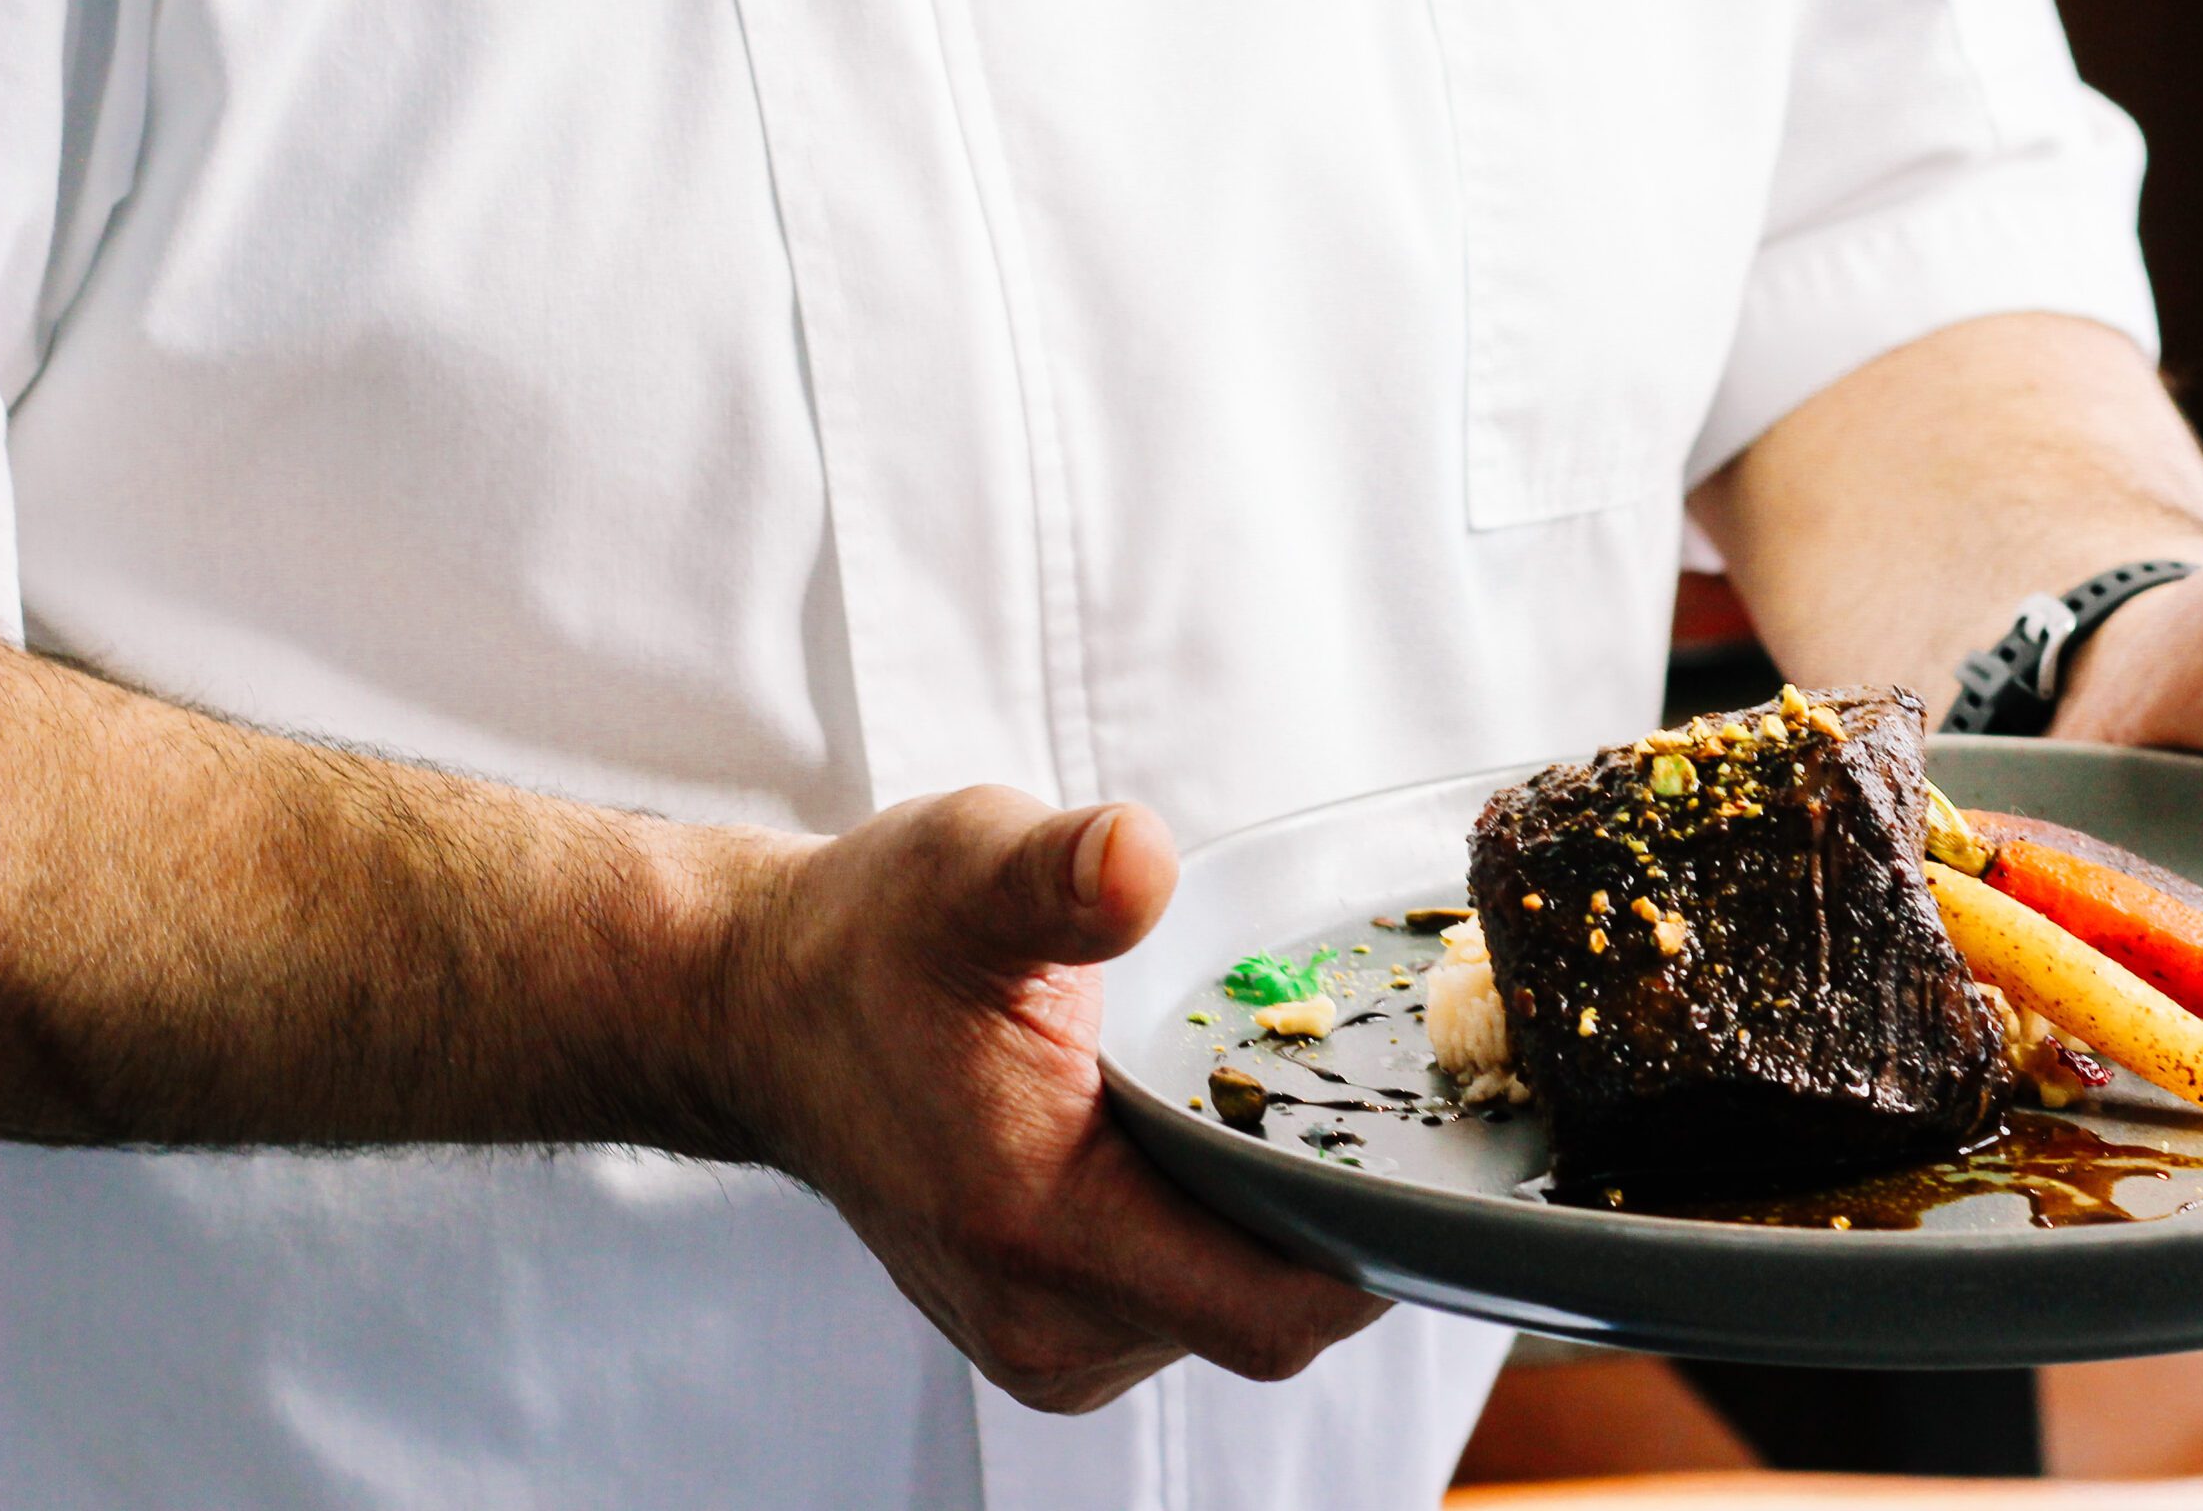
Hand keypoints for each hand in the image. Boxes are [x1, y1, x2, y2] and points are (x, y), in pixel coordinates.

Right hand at [724, 786, 1385, 1411]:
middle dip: (1340, 1216)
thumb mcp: (969, 869)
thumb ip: (1063, 870)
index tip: (1436, 1155)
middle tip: (1382, 1093)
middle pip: (1274, 1315)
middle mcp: (1045, 1320)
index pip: (1270, 1311)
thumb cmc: (874, 941)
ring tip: (1287, 1105)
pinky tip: (1222, 1140)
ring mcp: (1047, 1341)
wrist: (766, 1010)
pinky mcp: (1051, 1331)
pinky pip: (1191, 1307)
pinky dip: (1227, 1236)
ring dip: (1281, 1225)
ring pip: (1238, 1315)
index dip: (1373, 1247)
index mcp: (1039, 1226)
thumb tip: (1136, 860)